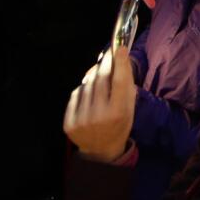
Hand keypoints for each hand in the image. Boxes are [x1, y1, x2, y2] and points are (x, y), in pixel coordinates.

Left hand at [63, 46, 136, 162]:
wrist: (100, 151)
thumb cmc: (119, 126)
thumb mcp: (129, 108)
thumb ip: (126, 85)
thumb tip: (121, 59)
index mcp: (118, 114)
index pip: (119, 82)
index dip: (120, 63)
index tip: (119, 48)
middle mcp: (99, 116)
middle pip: (101, 79)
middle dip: (105, 63)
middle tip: (109, 53)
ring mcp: (82, 119)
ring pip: (87, 84)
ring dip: (94, 77)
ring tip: (100, 79)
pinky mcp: (69, 122)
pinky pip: (76, 94)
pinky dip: (83, 89)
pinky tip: (89, 95)